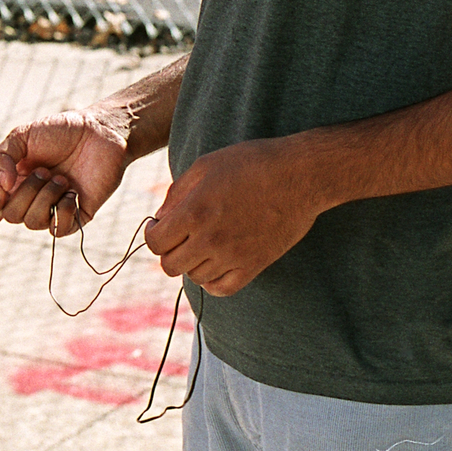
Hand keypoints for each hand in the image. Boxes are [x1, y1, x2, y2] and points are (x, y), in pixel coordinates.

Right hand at [0, 108, 129, 236]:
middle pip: (12, 216)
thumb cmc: (61, 131)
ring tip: (63, 178)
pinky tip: (73, 193)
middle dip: (27, 191)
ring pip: (34, 223)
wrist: (100, 132)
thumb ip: (2, 156)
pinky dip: (63, 211)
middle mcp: (32, 200)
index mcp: (16, 183)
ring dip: (46, 197)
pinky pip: (59, 230)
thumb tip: (3, 186)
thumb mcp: (23, 135)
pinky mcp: (77, 216)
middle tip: (45, 170)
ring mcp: (54, 209)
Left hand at [144, 137, 326, 296]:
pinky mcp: (254, 265)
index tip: (159, 227)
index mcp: (194, 212)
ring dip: (191, 263)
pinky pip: (222, 288)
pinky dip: (212, 281)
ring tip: (201, 244)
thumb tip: (160, 218)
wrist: (299, 175)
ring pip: (195, 277)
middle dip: (168, 251)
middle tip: (178, 236)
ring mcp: (233, 256)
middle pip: (170, 265)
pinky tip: (214, 264)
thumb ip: (176, 193)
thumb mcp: (206, 166)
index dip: (152, 234)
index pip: (155, 242)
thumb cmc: (251, 163)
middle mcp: (210, 239)